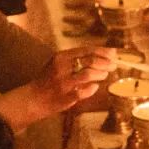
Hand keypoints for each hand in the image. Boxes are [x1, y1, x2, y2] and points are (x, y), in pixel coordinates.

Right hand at [0, 47, 114, 131]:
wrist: (34, 98)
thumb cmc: (49, 79)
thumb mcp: (59, 63)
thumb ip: (77, 57)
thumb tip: (103, 53)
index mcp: (61, 56)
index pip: (86, 50)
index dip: (103, 51)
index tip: (114, 54)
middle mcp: (62, 68)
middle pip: (90, 61)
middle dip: (106, 63)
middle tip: (113, 65)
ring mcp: (64, 83)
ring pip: (89, 75)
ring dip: (101, 74)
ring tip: (104, 75)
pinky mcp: (67, 96)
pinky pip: (86, 90)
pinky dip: (93, 88)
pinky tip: (94, 86)